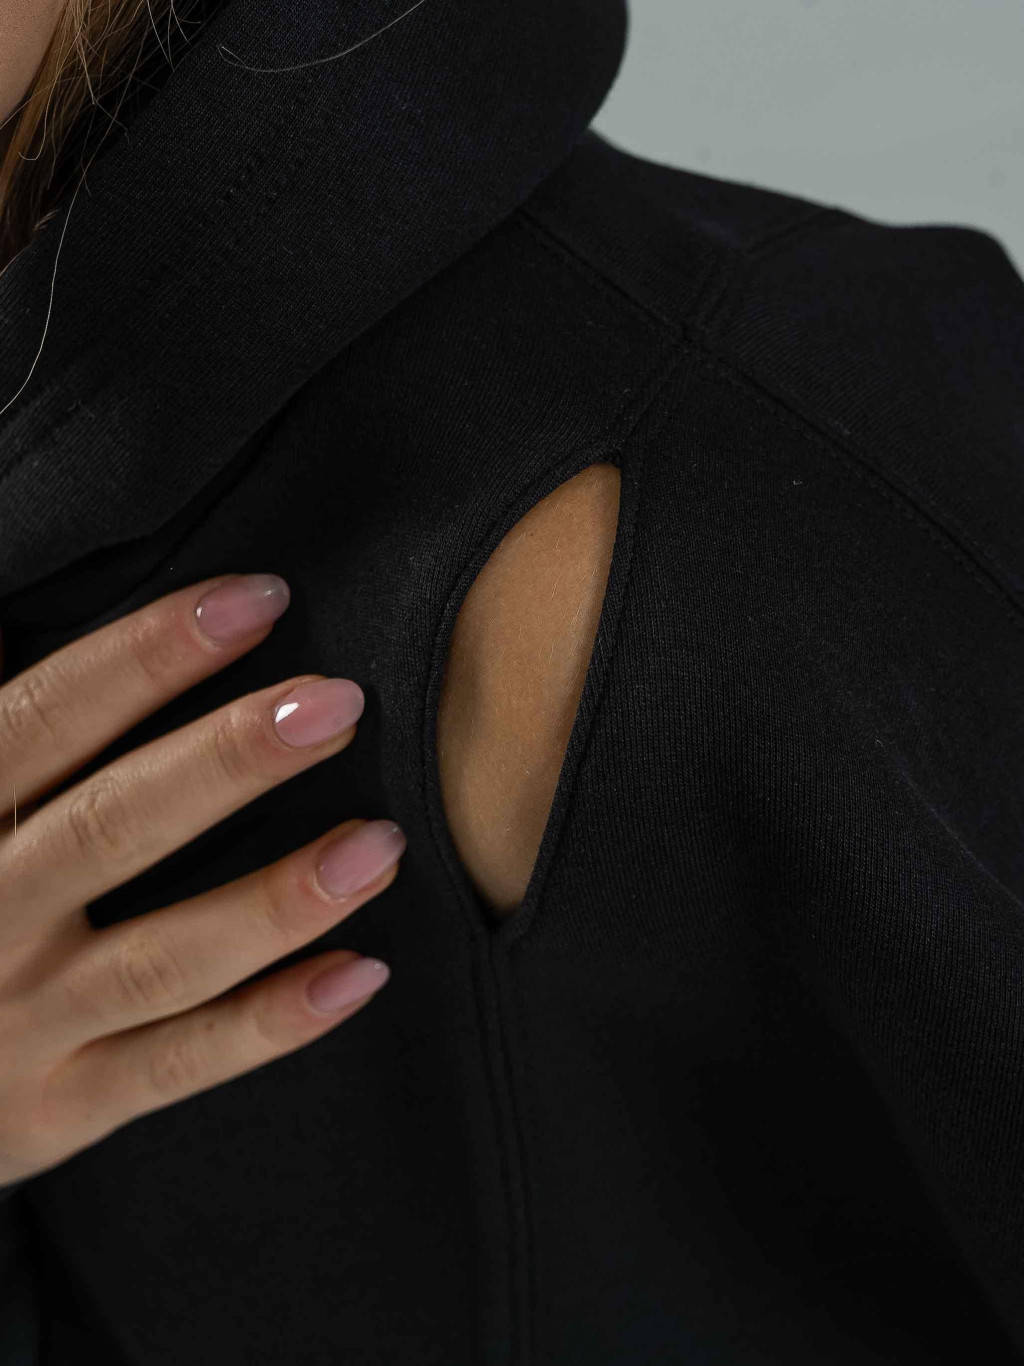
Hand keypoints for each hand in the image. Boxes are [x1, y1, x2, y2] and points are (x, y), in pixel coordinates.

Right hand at [0, 572, 403, 1186]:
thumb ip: (5, 735)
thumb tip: (33, 612)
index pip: (45, 720)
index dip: (147, 655)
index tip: (259, 601)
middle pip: (113, 828)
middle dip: (228, 762)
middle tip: (337, 704)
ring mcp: (21, 1021)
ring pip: (162, 959)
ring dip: (275, 900)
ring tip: (379, 844)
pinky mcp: (59, 1107)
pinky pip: (177, 1063)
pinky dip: (271, 1023)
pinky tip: (361, 973)